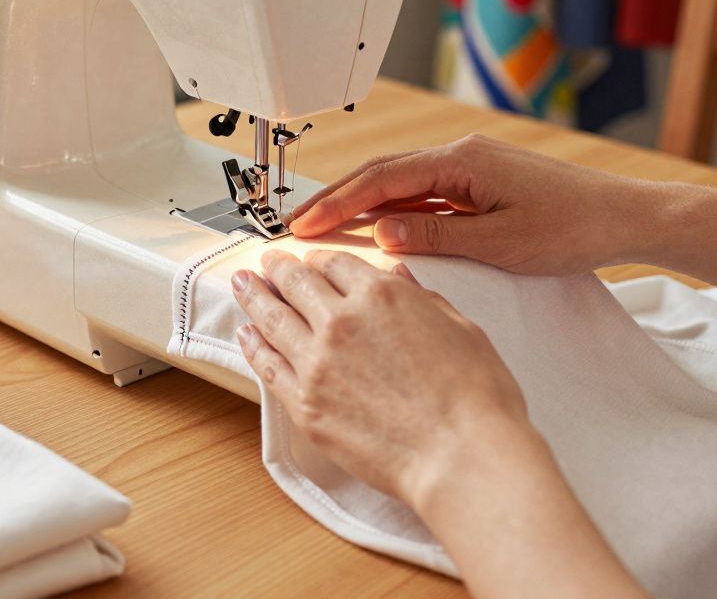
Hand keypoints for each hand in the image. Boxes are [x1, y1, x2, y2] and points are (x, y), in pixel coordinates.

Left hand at [231, 248, 530, 507]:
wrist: (459, 456)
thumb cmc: (474, 398)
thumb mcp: (460, 328)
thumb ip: (422, 299)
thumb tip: (400, 279)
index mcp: (381, 294)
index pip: (336, 263)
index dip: (321, 259)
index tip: (313, 261)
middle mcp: (340, 320)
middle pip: (297, 283)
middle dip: (279, 269)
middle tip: (267, 264)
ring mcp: (316, 363)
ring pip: (272, 318)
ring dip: (253, 296)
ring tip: (241, 284)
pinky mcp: (304, 404)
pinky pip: (267, 366)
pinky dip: (252, 345)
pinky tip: (245, 334)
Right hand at [288, 134, 660, 275]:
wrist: (626, 217)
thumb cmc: (573, 228)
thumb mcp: (499, 244)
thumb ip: (436, 237)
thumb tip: (381, 232)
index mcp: (462, 162)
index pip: (382, 181)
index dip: (337, 204)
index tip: (303, 225)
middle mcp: (462, 155)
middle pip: (383, 174)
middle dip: (338, 199)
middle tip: (299, 227)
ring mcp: (473, 167)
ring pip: (402, 182)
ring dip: (364, 204)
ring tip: (327, 230)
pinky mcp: (483, 181)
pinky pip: (427, 193)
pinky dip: (396, 209)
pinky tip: (379, 230)